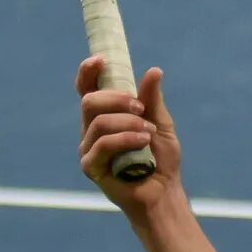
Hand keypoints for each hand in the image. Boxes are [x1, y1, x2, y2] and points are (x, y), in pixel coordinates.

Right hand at [76, 55, 183, 216]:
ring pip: (98, 122)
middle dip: (117, 99)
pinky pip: (103, 144)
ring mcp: (88, 149)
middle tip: (141, 107)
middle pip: (89, 101)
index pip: (87, 89)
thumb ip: (153, 99)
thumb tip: (154, 71)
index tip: (101, 60)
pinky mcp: (91, 166)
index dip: (88, 72)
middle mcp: (91, 130)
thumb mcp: (161, 122)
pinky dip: (126, 139)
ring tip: (149, 132)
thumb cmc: (160, 158)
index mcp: (104, 115)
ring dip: (128, 122)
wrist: (164, 191)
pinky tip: (144, 142)